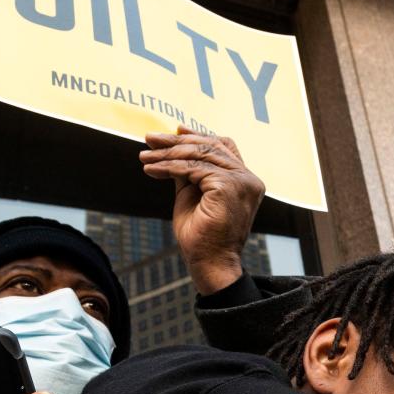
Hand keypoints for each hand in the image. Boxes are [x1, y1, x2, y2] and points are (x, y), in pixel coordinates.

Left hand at [140, 126, 264, 295]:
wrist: (210, 263)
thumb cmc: (201, 237)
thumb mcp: (192, 195)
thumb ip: (188, 172)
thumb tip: (172, 148)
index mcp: (245, 181)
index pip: (223, 147)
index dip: (199, 135)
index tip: (175, 130)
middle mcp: (248, 178)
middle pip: (210, 146)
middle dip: (176, 141)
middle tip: (149, 139)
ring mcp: (242, 181)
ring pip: (200, 155)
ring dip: (168, 154)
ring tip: (145, 157)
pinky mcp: (228, 186)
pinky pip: (193, 169)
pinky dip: (169, 167)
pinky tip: (151, 170)